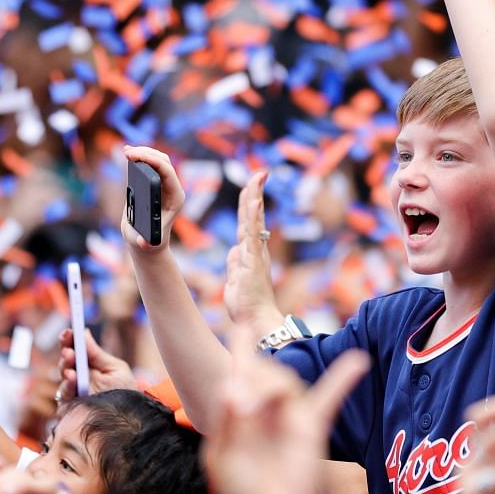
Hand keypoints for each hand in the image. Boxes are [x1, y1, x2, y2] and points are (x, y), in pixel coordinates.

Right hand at [57, 327, 136, 401]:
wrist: (129, 420)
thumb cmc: (124, 393)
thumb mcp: (115, 369)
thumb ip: (97, 353)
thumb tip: (83, 332)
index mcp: (89, 366)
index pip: (75, 349)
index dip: (69, 340)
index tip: (68, 332)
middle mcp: (78, 377)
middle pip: (66, 361)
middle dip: (66, 352)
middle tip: (69, 348)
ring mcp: (73, 392)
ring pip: (63, 376)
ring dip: (65, 366)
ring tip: (70, 360)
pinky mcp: (69, 407)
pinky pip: (64, 394)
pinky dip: (68, 384)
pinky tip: (72, 377)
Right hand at [119, 145, 184, 252]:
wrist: (151, 241)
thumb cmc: (150, 242)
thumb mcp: (147, 244)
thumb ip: (146, 243)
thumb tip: (142, 242)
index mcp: (176, 198)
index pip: (168, 173)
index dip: (152, 161)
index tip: (136, 157)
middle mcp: (172, 188)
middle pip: (164, 162)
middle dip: (146, 153)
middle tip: (127, 151)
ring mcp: (165, 184)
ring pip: (158, 160)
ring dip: (143, 152)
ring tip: (126, 150)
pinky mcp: (155, 184)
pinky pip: (151, 165)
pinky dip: (140, 157)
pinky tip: (127, 153)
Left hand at [202, 319, 368, 493]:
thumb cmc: (242, 493)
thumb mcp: (221, 456)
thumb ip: (226, 422)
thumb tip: (231, 387)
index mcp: (242, 412)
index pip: (242, 369)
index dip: (243, 345)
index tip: (243, 324)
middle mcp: (268, 407)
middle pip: (262, 368)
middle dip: (247, 376)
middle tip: (237, 404)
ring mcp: (292, 414)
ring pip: (284, 378)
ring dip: (266, 385)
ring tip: (251, 410)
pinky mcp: (312, 426)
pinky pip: (330, 396)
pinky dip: (344, 377)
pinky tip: (358, 360)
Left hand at [223, 170, 282, 332]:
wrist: (257, 321)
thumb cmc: (248, 305)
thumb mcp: (234, 281)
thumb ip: (234, 264)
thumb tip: (233, 252)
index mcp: (251, 252)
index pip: (249, 222)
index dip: (250, 203)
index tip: (253, 184)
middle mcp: (256, 249)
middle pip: (253, 215)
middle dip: (255, 192)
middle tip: (260, 172)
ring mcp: (255, 254)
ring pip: (254, 221)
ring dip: (255, 198)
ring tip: (257, 179)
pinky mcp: (253, 261)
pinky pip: (253, 235)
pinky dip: (254, 217)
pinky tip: (255, 203)